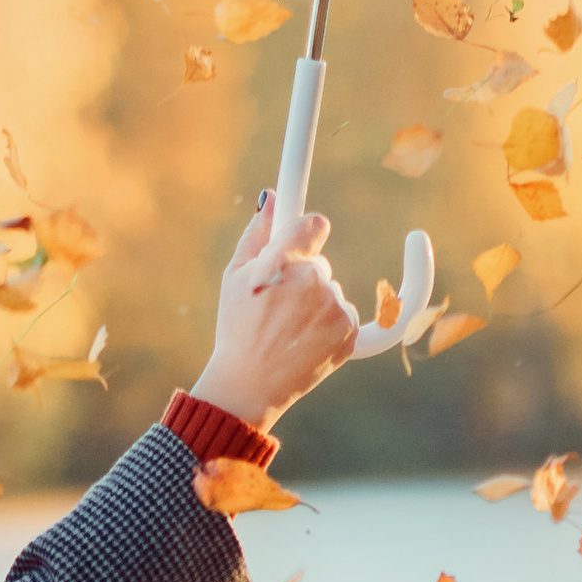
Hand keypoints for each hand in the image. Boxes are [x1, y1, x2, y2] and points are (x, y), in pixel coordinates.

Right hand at [191, 194, 360, 432]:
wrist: (251, 385)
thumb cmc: (236, 329)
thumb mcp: (234, 277)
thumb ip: (256, 234)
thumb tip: (270, 197)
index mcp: (282, 262)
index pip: (315, 224)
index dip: (308, 232)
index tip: (306, 235)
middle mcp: (313, 282)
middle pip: (319, 264)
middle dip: (302, 278)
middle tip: (276, 308)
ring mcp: (333, 308)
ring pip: (331, 291)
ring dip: (315, 304)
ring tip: (287, 331)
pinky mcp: (348, 333)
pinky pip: (345, 314)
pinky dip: (329, 324)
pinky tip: (304, 341)